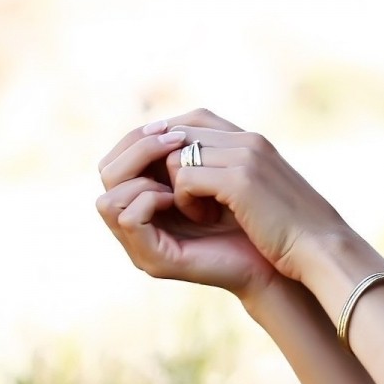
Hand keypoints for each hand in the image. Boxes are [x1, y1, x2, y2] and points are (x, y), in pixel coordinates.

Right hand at [94, 108, 280, 297]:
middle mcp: (137, 224)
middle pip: (105, 175)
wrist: (278, 255)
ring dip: (142, 179)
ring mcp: (142, 245)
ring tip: (181, 179)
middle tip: (175, 143)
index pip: (115, 160)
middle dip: (137, 151)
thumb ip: (186, 152)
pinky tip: (178, 199)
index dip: (137, 140)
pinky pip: (128, 219)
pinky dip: (150, 200)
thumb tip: (163, 123)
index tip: (172, 129)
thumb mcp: (214, 174)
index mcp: (145, 200)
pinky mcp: (154, 260)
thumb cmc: (252, 214)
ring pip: (107, 199)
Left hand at [151, 118, 355, 284]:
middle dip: (165, 165)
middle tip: (176, 196)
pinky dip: (186, 201)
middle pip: (179, 133)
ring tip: (200, 212)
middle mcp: (249, 141)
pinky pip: (185, 179)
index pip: (198, 118)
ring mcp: (245, 157)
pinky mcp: (239, 180)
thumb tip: (203, 171)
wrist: (323, 250)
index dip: (172, 140)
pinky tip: (205, 219)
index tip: (167, 171)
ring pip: (176, 156)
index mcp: (256, 142)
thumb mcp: (265, 194)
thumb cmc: (295, 233)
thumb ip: (239, 173)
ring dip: (177, 187)